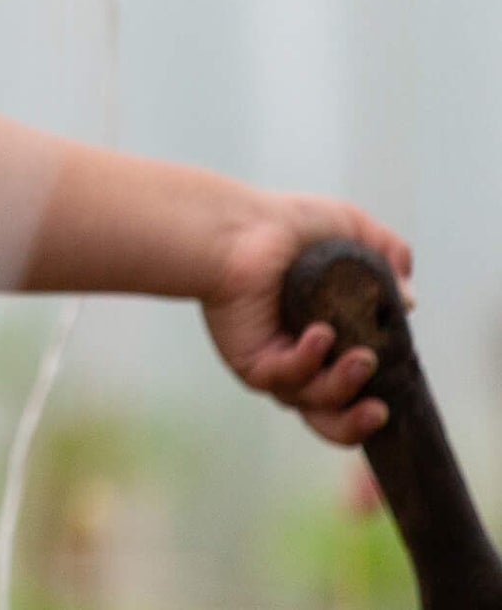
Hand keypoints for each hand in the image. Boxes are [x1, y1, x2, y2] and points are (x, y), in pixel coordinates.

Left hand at [201, 189, 413, 445]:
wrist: (240, 224)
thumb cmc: (289, 224)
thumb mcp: (352, 228)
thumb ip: (388, 253)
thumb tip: (408, 301)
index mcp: (328, 340)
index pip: (356, 388)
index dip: (377, 398)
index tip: (399, 391)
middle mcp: (300, 359)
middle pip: (332, 420)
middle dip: (359, 423)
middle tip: (380, 409)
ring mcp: (276, 364)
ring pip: (314, 403)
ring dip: (343, 387)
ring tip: (360, 358)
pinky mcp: (252, 362)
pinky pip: (284, 378)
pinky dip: (307, 362)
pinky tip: (319, 334)